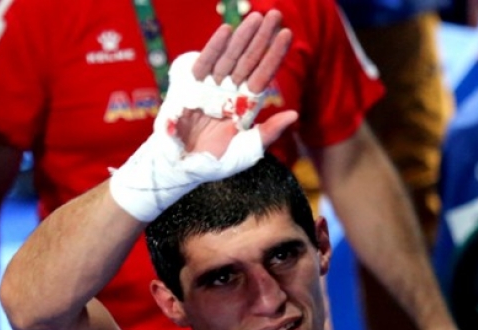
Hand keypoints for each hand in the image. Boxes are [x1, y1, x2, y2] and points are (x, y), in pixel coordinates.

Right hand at [181, 9, 297, 155]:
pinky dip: (215, 47)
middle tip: (274, 14)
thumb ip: (269, 132)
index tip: (287, 34)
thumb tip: (294, 115)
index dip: (274, 55)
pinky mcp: (191, 87)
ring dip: (243, 37)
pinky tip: (227, 30)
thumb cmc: (216, 163)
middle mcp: (231, 92)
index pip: (264, 75)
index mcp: (246, 105)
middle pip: (249, 60)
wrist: (184, 167)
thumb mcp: (247, 151)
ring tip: (256, 17)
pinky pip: (205, 64)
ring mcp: (212, 88)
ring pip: (230, 57)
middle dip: (262, 38)